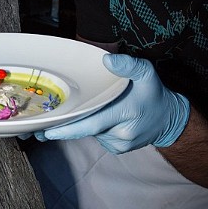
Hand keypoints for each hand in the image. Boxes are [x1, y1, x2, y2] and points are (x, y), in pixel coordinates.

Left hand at [36, 54, 189, 153]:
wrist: (168, 119)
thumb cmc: (154, 94)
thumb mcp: (147, 73)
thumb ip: (128, 65)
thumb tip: (106, 60)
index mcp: (125, 114)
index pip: (92, 124)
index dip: (68, 128)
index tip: (47, 131)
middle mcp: (121, 134)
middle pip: (85, 130)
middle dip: (62, 129)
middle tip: (38, 129)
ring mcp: (119, 144)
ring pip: (90, 133)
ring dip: (81, 123)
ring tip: (79, 111)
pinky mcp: (117, 149)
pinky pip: (97, 136)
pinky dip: (93, 127)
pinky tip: (97, 117)